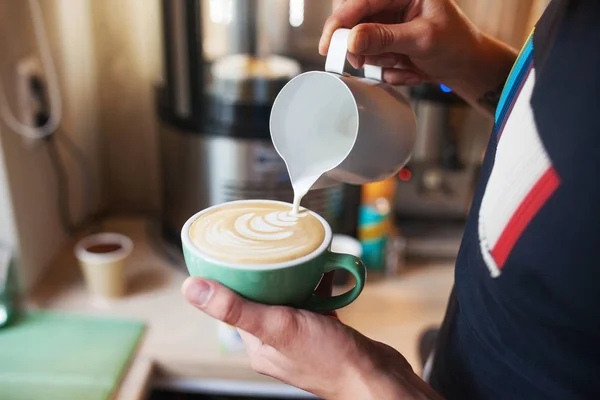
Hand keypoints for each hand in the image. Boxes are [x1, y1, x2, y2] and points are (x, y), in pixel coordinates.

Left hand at [182, 277, 441, 399]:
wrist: (375, 377)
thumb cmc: (329, 359)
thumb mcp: (277, 326)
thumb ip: (236, 307)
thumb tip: (191, 289)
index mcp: (258, 344)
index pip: (235, 304)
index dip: (234, 278)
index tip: (235, 252)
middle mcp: (276, 341)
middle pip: (263, 297)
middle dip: (267, 272)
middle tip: (271, 247)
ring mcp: (301, 335)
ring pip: (289, 296)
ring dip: (293, 276)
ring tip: (298, 254)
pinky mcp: (324, 329)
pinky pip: (313, 300)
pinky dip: (316, 284)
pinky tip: (323, 269)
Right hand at [319, 0, 516, 114]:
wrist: (466, 67)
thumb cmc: (456, 45)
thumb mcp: (421, 39)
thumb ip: (385, 38)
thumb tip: (351, 39)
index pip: (361, 0)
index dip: (340, 22)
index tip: (329, 44)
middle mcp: (392, 2)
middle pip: (354, 21)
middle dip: (361, 46)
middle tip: (365, 61)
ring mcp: (388, 23)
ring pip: (361, 43)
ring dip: (379, 60)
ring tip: (405, 64)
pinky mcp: (386, 41)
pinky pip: (371, 57)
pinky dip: (387, 69)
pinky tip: (408, 69)